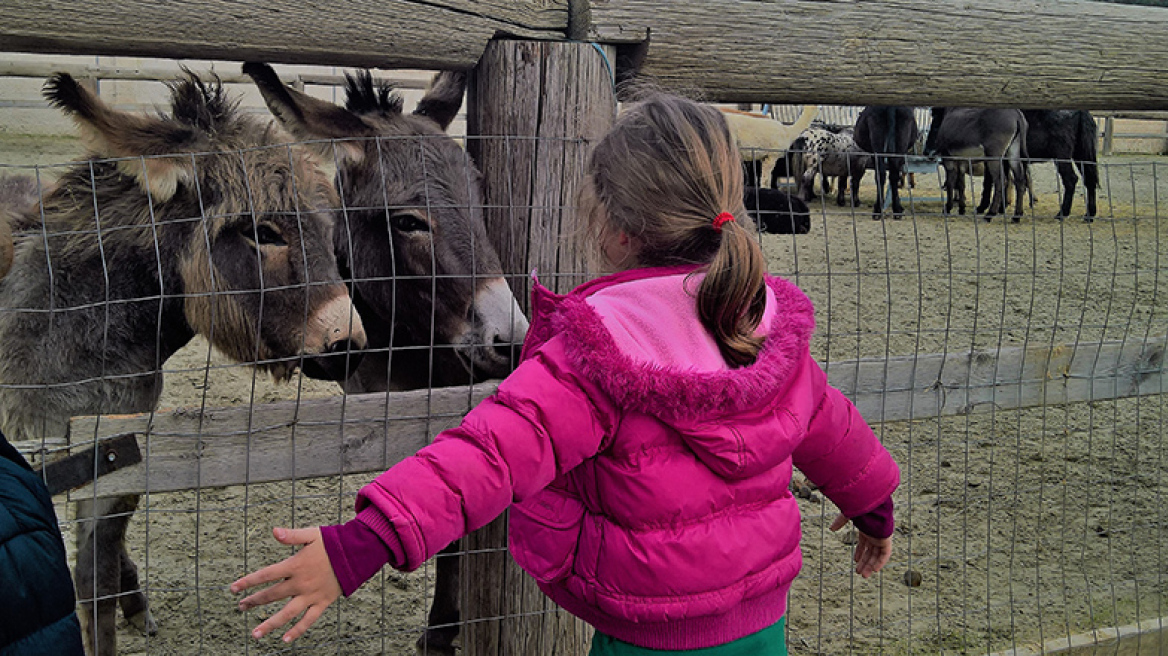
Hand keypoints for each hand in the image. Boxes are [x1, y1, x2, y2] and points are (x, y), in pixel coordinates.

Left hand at [230, 527, 340, 642]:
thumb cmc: (333, 543)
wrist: (357, 554)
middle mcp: (301, 583)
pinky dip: (297, 631)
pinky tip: (285, 639)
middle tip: (241, 607)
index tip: (233, 588)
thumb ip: (292, 535)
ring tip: (255, 633)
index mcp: (295, 565)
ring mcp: (311, 595)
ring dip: (269, 624)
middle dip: (254, 601)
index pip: (265, 575)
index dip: (248, 582)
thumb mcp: (312, 535)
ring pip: (287, 613)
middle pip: (272, 595)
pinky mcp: (322, 602)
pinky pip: (308, 620)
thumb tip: (274, 531)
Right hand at [830, 513, 891, 578]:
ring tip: (864, 575)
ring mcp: (880, 538)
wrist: (872, 505)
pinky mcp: (886, 541)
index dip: (860, 552)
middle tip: (860, 573)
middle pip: (870, 552)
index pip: (864, 543)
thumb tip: (831, 528)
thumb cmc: (861, 508)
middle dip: (865, 563)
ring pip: (876, 556)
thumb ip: (840, 522)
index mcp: (866, 529)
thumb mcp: (848, 515)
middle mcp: (874, 535)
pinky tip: (874, 570)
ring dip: (870, 566)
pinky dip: (880, 562)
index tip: (855, 560)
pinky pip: (884, 555)